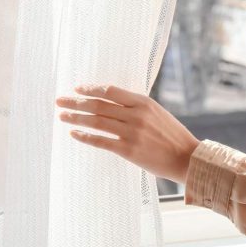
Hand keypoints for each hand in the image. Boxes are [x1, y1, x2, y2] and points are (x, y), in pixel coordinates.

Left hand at [56, 84, 199, 183]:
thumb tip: (112, 103)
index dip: (91, 89)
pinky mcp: (128, 150)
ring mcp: (131, 133)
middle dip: (76, 102)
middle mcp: (136, 115)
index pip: (110, 91)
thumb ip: (137, 107)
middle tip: (60, 100)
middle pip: (99, 105)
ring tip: (62, 116)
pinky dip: (85, 136)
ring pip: (96, 122)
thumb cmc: (172, 135)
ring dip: (76, 118)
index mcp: (144, 102)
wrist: (186, 157)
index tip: (77, 88)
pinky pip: (100, 141)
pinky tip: (74, 133)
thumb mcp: (157, 113)